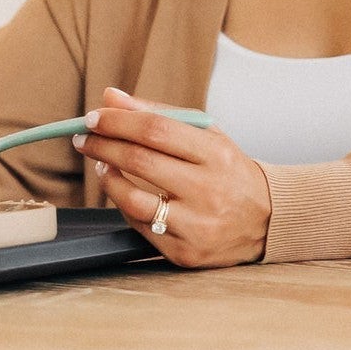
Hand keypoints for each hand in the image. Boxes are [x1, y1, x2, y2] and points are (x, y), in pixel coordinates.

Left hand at [72, 86, 270, 267]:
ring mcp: (197, 225)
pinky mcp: (186, 252)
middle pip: (140, 161)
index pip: (155, 129)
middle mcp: (209, 190)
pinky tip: (122, 193)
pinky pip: (141, 227)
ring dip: (106, 178)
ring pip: (133, 200)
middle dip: (103, 145)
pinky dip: (124, 206)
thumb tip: (111, 97)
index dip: (118, 122)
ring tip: (100, 165)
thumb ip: (158, 113)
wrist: (266, 221)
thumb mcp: (206, 135)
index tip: (94, 117)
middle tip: (84, 138)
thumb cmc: (228, 171)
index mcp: (217, 154)